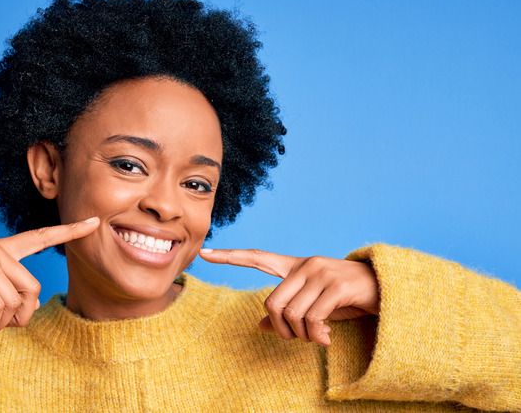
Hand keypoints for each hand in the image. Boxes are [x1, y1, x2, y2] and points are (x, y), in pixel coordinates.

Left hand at [199, 248, 378, 346]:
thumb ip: (289, 311)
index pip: (258, 258)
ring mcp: (321, 273)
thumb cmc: (348, 299)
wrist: (387, 290)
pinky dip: (317, 335)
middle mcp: (306, 265)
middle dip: (284, 329)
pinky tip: (328, 337)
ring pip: (291, 314)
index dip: (230, 257)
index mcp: (296, 267)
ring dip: (303, 335)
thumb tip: (262, 326)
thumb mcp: (315, 305)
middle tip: (301, 339)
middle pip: (272, 303)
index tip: (205, 253)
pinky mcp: (336, 287)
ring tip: (319, 337)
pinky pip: (312, 319)